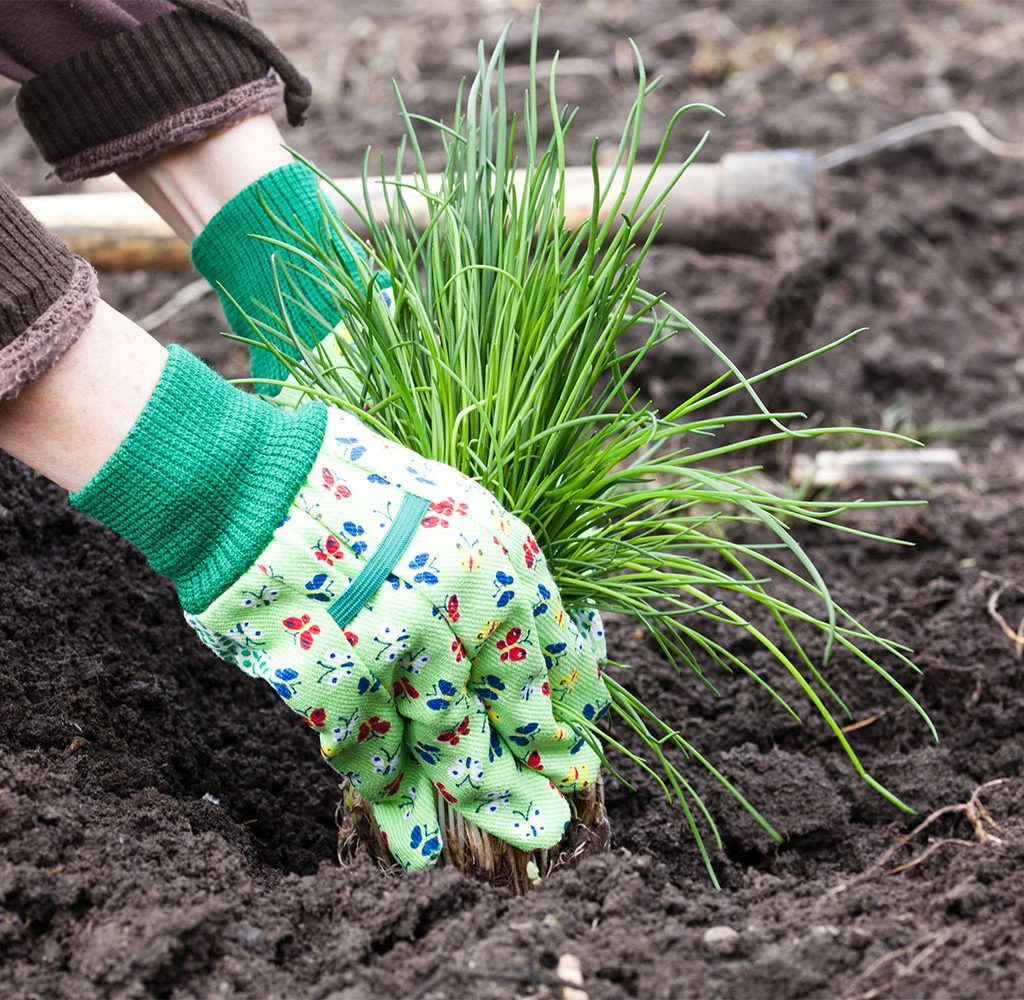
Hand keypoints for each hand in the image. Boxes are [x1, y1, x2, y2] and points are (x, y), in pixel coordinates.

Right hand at [185, 404, 609, 868]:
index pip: (553, 660)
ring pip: (448, 744)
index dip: (561, 716)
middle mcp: (466, 606)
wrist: (258, 481)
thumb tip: (523, 660)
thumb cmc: (358, 491)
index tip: (571, 756)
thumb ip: (492, 584)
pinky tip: (395, 809)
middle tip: (544, 827)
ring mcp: (403, 645)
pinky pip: (372, 749)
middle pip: (509, 715)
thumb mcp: (452, 514)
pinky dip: (383, 784)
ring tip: (465, 835)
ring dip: (460, 793)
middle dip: (523, 778)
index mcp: (502, 561)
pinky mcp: (338, 678)